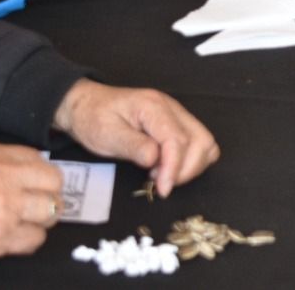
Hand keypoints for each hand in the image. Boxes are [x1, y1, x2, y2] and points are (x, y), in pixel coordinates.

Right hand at [0, 142, 62, 274]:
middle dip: (49, 194)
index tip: (35, 184)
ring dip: (42, 219)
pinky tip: (15, 238)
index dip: (39, 175)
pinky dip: (29, 241)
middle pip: (53, 182)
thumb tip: (25, 170)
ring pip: (51, 211)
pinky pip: (36, 239)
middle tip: (38, 204)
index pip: (38, 159)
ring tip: (27, 222)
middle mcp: (1, 177)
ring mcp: (4, 208)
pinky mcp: (1, 237)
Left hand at [53, 79, 219, 197]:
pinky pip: (199, 143)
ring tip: (163, 174)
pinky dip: (191, 160)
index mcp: (153, 107)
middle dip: (186, 169)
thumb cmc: (93, 118)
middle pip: (201, 141)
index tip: (162, 189)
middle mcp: (172, 108)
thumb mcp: (106, 134)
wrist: (88, 105)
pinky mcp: (178, 123)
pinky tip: (167, 167)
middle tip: (160, 182)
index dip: (173, 168)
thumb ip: (133, 146)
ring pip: (205, 142)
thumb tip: (155, 161)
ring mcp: (178, 114)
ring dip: (191, 165)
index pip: (177, 139)